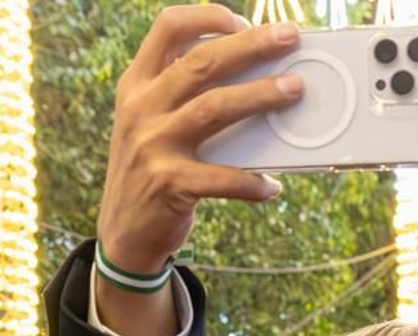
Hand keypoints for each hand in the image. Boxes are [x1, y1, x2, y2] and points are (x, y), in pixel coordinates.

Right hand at [96, 6, 300, 335]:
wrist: (123, 232)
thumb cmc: (152, 169)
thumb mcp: (151, 122)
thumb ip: (184, 95)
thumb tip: (253, 78)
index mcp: (137, 85)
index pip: (168, 28)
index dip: (209, 17)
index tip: (245, 23)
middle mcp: (141, 108)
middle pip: (201, 62)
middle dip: (250, 46)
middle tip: (288, 38)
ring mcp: (153, 144)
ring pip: (214, 108)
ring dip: (259, 96)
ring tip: (294, 89)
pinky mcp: (168, 183)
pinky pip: (222, 177)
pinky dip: (252, 182)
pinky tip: (272, 186)